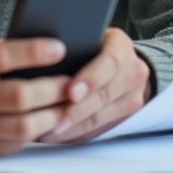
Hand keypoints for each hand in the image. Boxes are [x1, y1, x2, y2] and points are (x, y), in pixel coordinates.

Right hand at [0, 32, 71, 157]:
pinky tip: (51, 122)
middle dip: (54, 89)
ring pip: (21, 127)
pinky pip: (14, 144)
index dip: (33, 52)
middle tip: (76, 81)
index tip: (60, 48)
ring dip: (53, 116)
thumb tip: (40, 49)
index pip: (0, 56)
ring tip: (70, 104)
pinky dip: (37, 133)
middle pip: (18, 96)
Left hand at [39, 28, 151, 143]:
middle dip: (76, 110)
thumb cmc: (90, 46)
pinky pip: (100, 128)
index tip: (70, 92)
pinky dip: (77, 133)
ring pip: (101, 116)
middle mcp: (132, 70)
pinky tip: (58, 135)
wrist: (121, 62)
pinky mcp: (128, 115)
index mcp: (120, 45)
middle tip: (52, 120)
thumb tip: (39, 57)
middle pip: (104, 94)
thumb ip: (70, 46)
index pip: (109, 62)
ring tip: (48, 131)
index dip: (90, 79)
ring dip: (73, 126)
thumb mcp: (84, 37)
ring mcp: (133, 94)